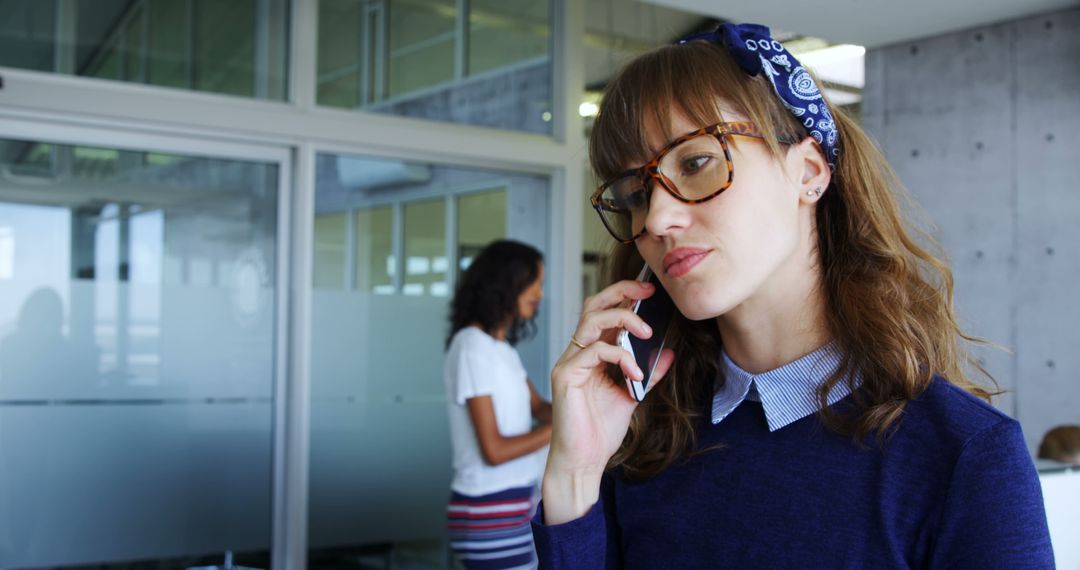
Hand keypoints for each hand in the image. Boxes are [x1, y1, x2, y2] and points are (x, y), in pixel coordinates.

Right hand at [542, 279, 674, 522]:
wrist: (584, 461)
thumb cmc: (601, 431)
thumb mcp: (633, 395)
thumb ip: (648, 373)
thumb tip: (669, 352)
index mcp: (592, 354)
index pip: (604, 312)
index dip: (625, 296)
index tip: (651, 291)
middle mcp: (577, 353)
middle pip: (593, 305)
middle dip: (621, 292)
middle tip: (648, 292)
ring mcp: (569, 362)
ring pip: (591, 321)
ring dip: (624, 320)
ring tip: (647, 333)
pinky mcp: (565, 376)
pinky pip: (594, 351)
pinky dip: (621, 357)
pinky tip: (636, 374)